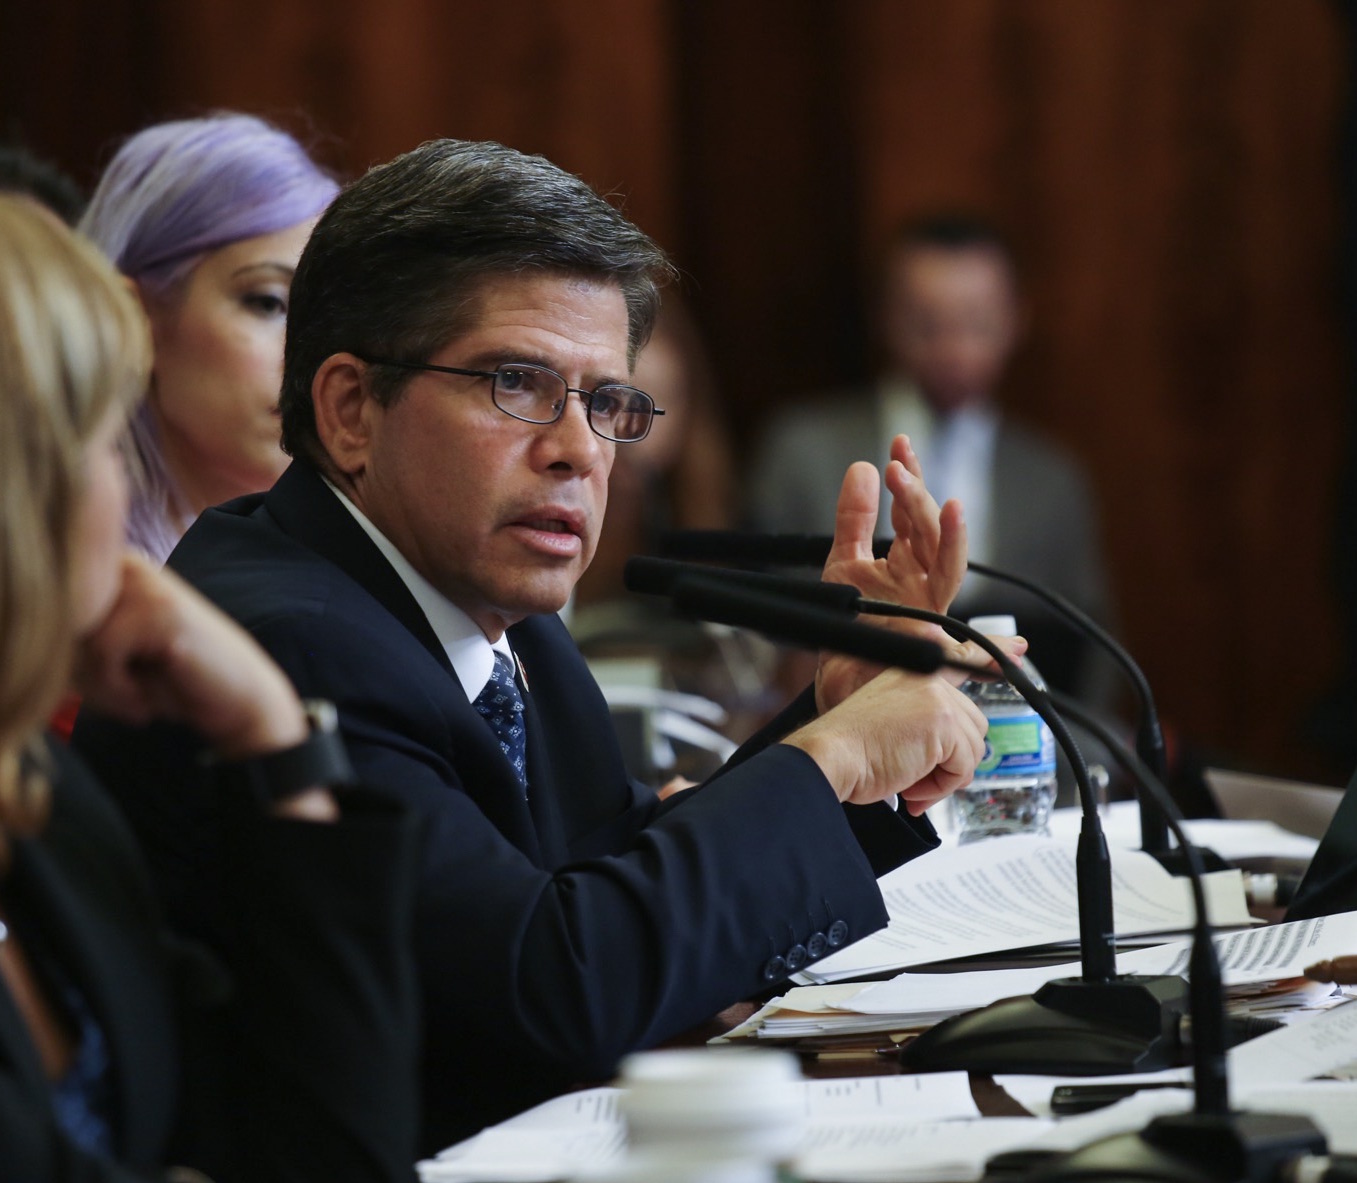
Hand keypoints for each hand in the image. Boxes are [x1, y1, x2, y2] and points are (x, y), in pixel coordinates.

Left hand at [75, 555, 336, 820]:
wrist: (242, 700)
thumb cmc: (177, 681)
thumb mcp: (113, 656)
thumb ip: (73, 640)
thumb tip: (42, 640)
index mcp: (115, 567)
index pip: (54, 611)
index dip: (71, 659)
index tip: (106, 687)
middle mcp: (128, 564)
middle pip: (61, 623)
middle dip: (82, 672)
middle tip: (121, 699)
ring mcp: (147, 583)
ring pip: (79, 638)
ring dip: (100, 684)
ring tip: (135, 700)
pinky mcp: (160, 610)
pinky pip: (104, 651)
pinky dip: (119, 688)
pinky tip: (147, 700)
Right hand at [786, 668, 987, 812]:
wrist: (830, 756)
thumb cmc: (847, 749)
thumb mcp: (889, 724)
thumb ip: (924, 725)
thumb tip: (958, 756)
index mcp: (910, 672)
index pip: (960, 657)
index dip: (992, 653)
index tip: (1017, 647)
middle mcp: (926, 678)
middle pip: (973, 725)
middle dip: (950, 760)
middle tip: (915, 776)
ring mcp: (937, 698)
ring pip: (973, 749)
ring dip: (944, 776)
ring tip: (909, 780)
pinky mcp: (943, 723)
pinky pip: (963, 767)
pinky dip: (941, 786)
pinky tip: (912, 784)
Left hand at [815, 435, 966, 711]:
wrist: (842, 691)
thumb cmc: (848, 636)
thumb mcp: (843, 565)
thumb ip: (854, 519)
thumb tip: (862, 468)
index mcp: (908, 565)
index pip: (915, 512)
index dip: (910, 477)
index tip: (900, 442)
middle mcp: (925, 581)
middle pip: (931, 525)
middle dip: (915, 489)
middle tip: (897, 459)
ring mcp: (931, 604)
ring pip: (943, 550)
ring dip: (930, 512)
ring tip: (909, 478)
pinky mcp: (931, 626)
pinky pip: (951, 582)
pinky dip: (955, 546)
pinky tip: (953, 513)